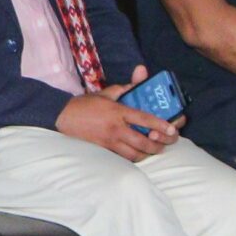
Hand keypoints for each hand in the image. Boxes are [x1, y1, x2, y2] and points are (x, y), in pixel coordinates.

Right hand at [57, 67, 177, 161]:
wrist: (63, 117)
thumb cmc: (85, 105)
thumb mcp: (105, 93)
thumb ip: (124, 88)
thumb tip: (139, 77)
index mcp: (118, 111)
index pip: (144, 119)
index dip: (160, 125)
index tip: (172, 129)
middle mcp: (115, 128)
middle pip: (143, 142)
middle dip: (158, 145)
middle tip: (166, 143)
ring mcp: (109, 141)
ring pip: (134, 154)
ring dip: (148, 154)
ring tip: (154, 150)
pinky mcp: (104, 150)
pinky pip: (123, 158)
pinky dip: (134, 158)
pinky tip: (140, 155)